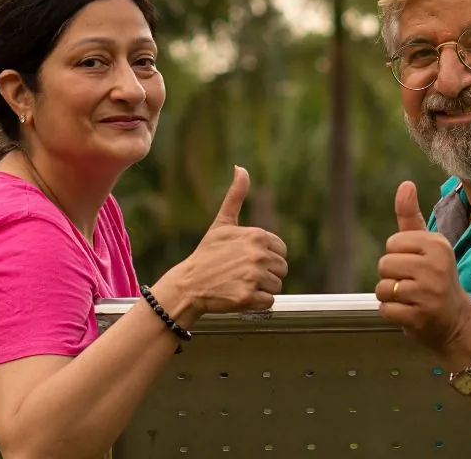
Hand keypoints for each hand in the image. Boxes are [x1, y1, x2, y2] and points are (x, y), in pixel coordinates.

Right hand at [157, 166, 288, 318]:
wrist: (188, 284)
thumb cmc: (207, 253)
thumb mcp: (222, 223)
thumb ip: (236, 196)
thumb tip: (240, 168)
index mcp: (256, 236)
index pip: (281, 250)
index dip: (267, 257)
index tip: (247, 259)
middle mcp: (257, 254)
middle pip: (282, 269)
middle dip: (266, 273)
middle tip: (242, 273)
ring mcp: (253, 276)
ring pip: (276, 286)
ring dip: (261, 288)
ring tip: (240, 283)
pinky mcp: (248, 297)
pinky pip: (269, 302)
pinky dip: (257, 303)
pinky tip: (239, 295)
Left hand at [375, 181, 470, 354]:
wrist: (458, 322)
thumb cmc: (436, 278)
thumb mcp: (428, 246)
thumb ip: (411, 216)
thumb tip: (405, 184)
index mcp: (437, 244)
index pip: (392, 243)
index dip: (398, 256)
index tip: (417, 265)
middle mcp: (436, 266)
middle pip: (384, 264)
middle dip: (392, 277)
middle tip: (414, 284)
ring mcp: (429, 292)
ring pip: (383, 288)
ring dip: (391, 297)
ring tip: (412, 299)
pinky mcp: (421, 315)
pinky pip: (386, 310)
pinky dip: (393, 314)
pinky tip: (411, 312)